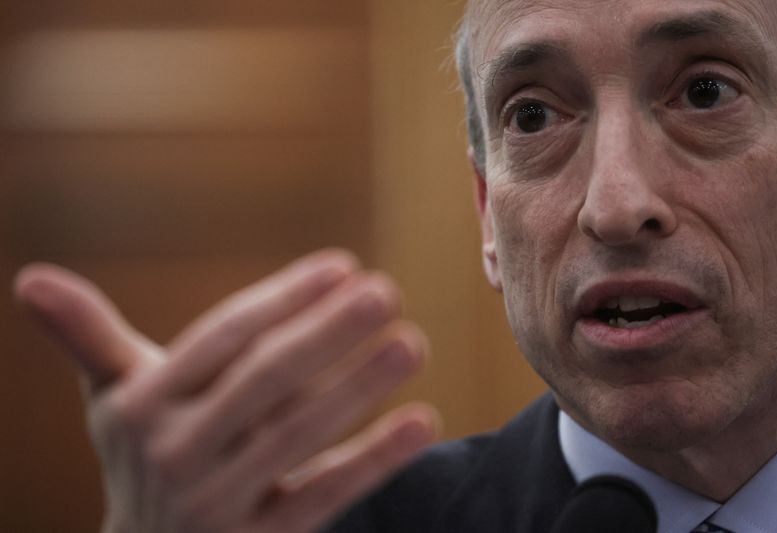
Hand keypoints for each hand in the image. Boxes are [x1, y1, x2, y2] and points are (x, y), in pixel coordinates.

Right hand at [14, 249, 437, 532]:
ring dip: (360, 387)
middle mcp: (177, 452)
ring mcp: (219, 503)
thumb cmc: (145, 452)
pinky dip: (375, 459)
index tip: (343, 265)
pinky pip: (324, 496)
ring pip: (299, 434)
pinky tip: (421, 420)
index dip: (283, 298)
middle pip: (265, 379)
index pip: (223, 338)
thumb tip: (28, 278)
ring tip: (412, 343)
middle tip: (385, 292)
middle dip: (327, 332)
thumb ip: (88, 336)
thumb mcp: (115, 397)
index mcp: (145, 404)